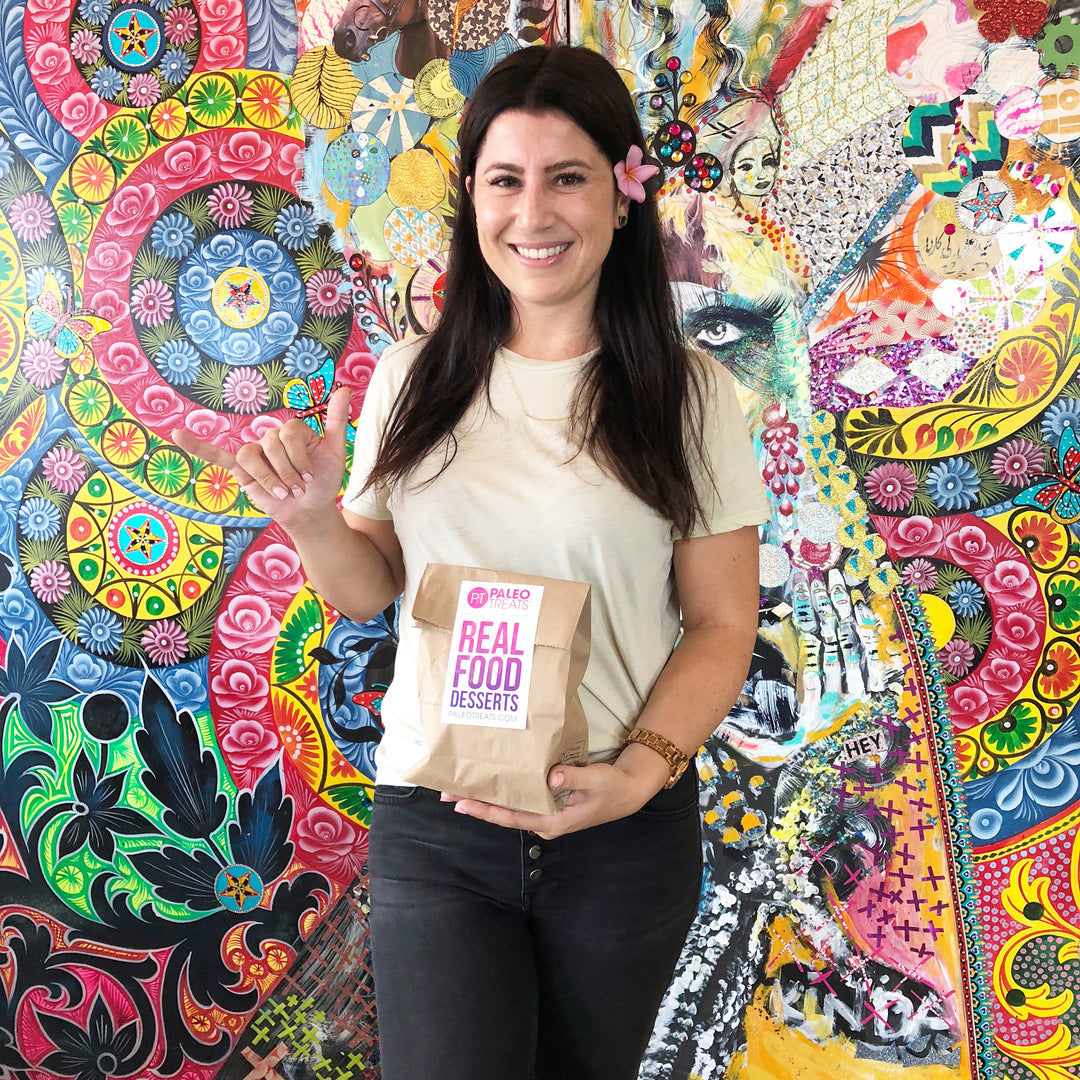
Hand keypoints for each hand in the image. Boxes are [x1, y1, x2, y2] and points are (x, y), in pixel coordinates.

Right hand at [171, 387, 351, 530]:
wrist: (310, 509)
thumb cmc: (322, 481)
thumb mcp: (334, 451)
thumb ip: (335, 420)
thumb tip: (345, 388)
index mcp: (289, 432)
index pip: (286, 434)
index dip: (299, 458)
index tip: (310, 477)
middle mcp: (269, 439)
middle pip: (269, 445)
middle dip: (287, 472)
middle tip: (298, 489)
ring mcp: (253, 453)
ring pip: (249, 455)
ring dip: (267, 477)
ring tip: (281, 493)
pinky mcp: (240, 470)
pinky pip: (215, 455)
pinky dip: (197, 446)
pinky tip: (176, 435)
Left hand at [441, 757, 665, 839]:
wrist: (628, 791)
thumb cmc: (611, 788)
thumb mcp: (594, 780)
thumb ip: (573, 777)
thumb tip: (551, 777)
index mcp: (551, 822)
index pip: (510, 817)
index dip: (484, 810)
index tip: (460, 802)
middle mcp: (543, 821)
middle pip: (503, 814)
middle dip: (476, 803)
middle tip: (445, 793)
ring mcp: (545, 814)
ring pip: (509, 807)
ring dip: (486, 797)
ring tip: (460, 786)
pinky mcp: (548, 804)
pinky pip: (520, 799)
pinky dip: (503, 790)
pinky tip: (491, 781)